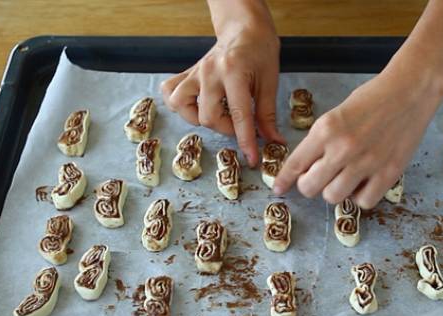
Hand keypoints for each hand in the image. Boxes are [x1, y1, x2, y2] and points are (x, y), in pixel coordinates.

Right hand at [160, 25, 282, 166]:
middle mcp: (209, 72)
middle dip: (226, 128)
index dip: (246, 140)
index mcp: (234, 72)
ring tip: (218, 113)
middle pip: (208, 117)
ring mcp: (194, 72)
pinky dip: (180, 104)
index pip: (239, 115)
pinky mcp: (186, 73)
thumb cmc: (260, 53)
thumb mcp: (269, 82)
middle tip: (240, 123)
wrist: (244, 29)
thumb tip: (273, 141)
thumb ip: (267, 114)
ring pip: (181, 106)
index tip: (252, 159)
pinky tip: (197, 105)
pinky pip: (169, 92)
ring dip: (200, 118)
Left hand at [274, 61, 442, 208]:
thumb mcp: (336, 113)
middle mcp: (343, 149)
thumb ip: (321, 141)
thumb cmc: (372, 97)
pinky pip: (364, 202)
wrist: (411, 90)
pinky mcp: (388, 173)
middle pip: (310, 187)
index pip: (295, 163)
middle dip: (309, 184)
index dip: (283, 179)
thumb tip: (308, 168)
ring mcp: (366, 163)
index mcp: (326, 130)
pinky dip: (360, 196)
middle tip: (318, 177)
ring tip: (343, 178)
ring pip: (333, 197)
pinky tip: (363, 183)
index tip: (279, 188)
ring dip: (334, 190)